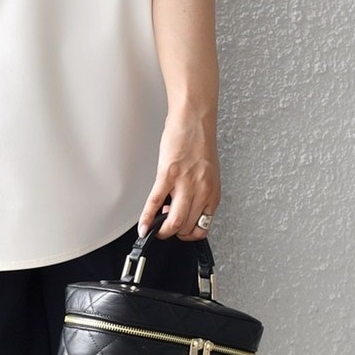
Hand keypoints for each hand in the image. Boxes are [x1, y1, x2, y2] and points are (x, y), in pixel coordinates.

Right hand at [137, 111, 220, 240]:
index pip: (202, 227)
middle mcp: (201, 191)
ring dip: (161, 231)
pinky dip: (147, 218)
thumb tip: (182, 209)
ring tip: (154, 230)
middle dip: (173, 233)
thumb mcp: (207, 175)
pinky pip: (155, 202)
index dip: (188, 234)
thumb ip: (198, 194)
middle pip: (186, 227)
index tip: (179, 232)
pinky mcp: (167, 174)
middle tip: (164, 230)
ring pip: (174, 222)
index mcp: (212, 193)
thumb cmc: (200, 143)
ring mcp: (184, 183)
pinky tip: (143, 225)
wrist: (194, 120)